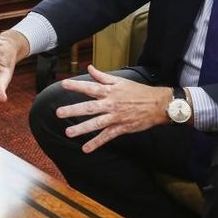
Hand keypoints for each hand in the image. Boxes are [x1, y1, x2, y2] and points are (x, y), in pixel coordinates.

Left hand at [56, 65, 170, 152]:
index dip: (77, 86)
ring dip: (82, 129)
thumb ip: (103, 76)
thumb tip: (90, 68)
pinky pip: (107, 136)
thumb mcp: (120, 81)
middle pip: (89, 107)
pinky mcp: (121, 128)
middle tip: (59, 113)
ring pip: (96, 123)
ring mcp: (115, 117)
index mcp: (110, 91)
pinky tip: (86, 148)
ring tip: (69, 133)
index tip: (63, 84)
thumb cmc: (138, 92)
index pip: (90, 87)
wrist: (158, 104)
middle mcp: (110, 104)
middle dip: (74, 110)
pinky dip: (97, 143)